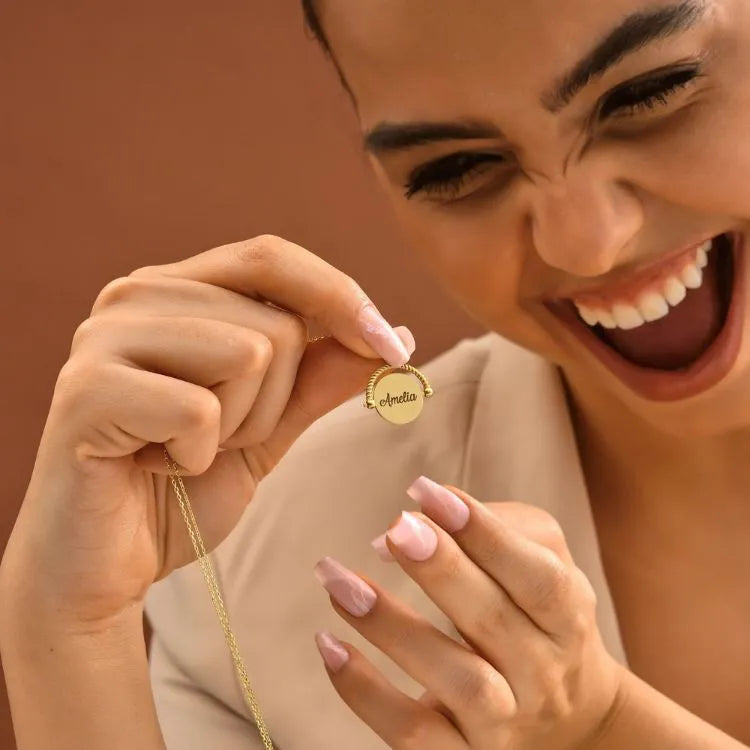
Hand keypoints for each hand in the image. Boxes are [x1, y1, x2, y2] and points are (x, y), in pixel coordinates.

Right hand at [0, 234, 414, 632]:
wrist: (111, 563)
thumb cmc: (185, 487)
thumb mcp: (272, 424)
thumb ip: (325, 374)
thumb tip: (400, 336)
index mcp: (176, 290)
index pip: (272, 258)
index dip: (341, 297)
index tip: (392, 350)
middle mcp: (136, 296)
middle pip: (276, 323)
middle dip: (276, 402)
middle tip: (220, 438)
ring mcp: (105, 338)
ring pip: (248, 356)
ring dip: (239, 428)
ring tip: (186, 450)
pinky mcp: (88, 390)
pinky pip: (201, 411)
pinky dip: (198, 458)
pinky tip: (156, 466)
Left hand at [314, 477, 624, 749]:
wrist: (571, 719)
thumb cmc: (540, 615)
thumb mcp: (544, 560)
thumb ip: (494, 526)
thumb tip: (405, 526)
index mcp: (566, 618)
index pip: (537, 577)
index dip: (486, 532)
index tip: (428, 492)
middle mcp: (543, 675)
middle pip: (494, 623)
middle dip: (443, 571)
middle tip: (397, 528)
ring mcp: (505, 724)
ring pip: (457, 682)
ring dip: (394, 627)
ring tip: (340, 583)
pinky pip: (414, 734)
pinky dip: (366, 693)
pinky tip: (329, 644)